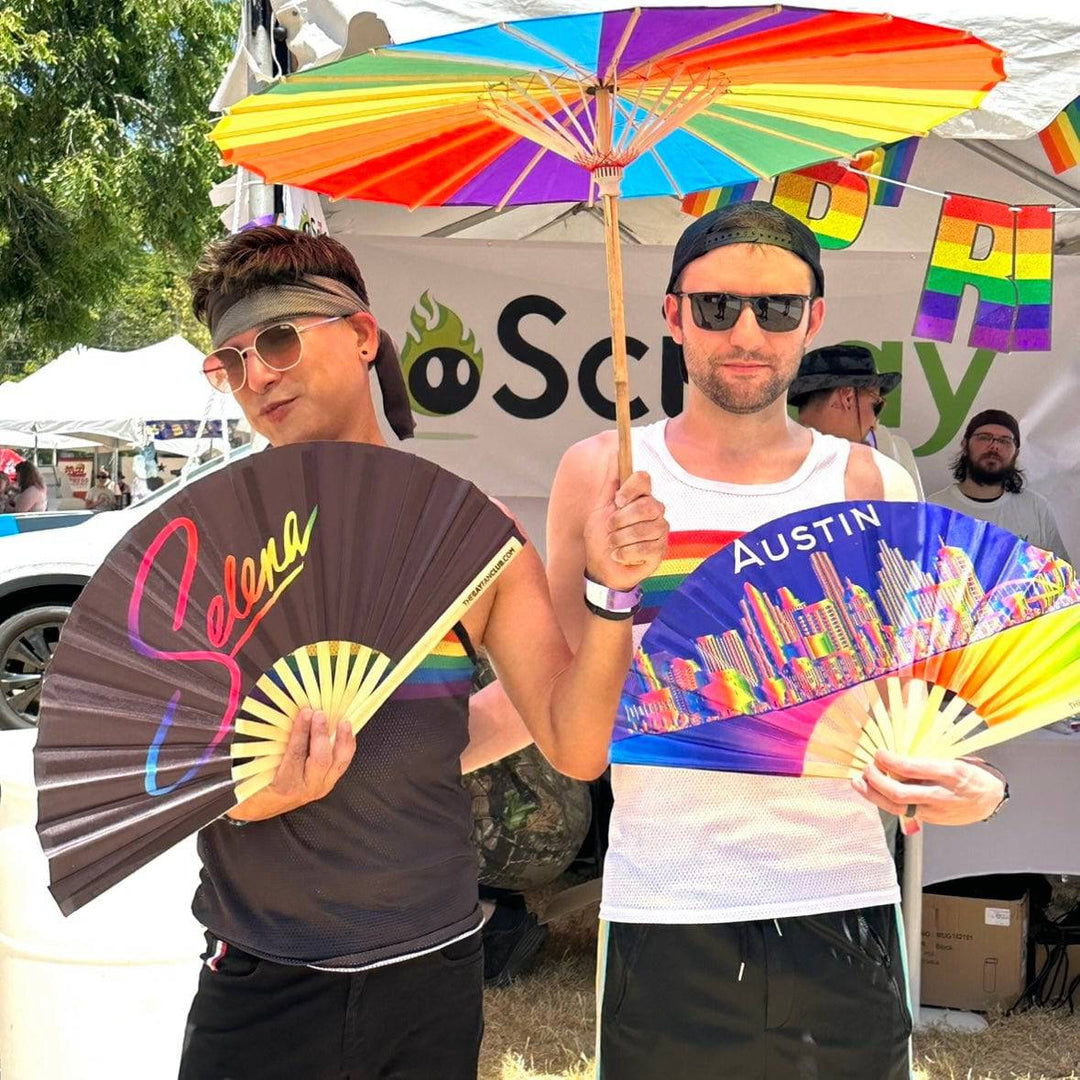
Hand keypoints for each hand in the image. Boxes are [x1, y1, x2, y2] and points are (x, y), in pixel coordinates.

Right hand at [227, 707, 355, 821]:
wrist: (264, 805)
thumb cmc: (258, 782)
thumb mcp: (259, 765)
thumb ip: (272, 744)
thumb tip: (289, 717)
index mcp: (285, 784)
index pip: (296, 755)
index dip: (301, 732)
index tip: (305, 713)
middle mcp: (306, 788)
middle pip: (320, 760)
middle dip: (321, 735)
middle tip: (320, 714)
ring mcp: (320, 787)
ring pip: (337, 763)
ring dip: (341, 741)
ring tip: (343, 722)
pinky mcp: (328, 783)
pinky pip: (342, 764)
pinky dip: (346, 747)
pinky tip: (348, 733)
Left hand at [583, 462, 667, 592]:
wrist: (601, 567)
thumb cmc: (601, 537)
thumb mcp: (600, 508)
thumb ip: (610, 483)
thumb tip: (614, 453)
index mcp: (640, 497)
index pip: (644, 478)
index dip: (630, 488)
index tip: (617, 500)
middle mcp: (654, 511)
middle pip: (648, 504)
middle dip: (622, 519)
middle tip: (610, 528)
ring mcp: (660, 531)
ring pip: (646, 528)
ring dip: (621, 538)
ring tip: (612, 544)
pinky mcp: (660, 551)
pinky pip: (646, 548)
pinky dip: (625, 553)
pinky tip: (618, 556)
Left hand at [852, 748, 1005, 830]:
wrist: (991, 800)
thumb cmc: (972, 773)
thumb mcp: (957, 756)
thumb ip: (929, 753)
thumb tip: (900, 741)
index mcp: (950, 773)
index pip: (913, 768)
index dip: (891, 761)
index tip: (879, 752)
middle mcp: (941, 794)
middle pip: (900, 793)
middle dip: (877, 780)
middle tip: (867, 767)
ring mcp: (934, 811)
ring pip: (896, 807)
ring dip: (873, 795)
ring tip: (858, 782)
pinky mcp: (929, 820)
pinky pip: (901, 811)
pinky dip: (883, 801)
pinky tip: (873, 792)